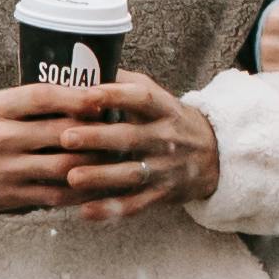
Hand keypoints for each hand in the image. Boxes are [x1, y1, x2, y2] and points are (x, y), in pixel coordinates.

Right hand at [0, 71, 222, 223]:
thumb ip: (31, 103)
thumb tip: (86, 94)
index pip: (44, 97)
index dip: (78, 97)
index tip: (105, 97)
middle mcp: (1, 137)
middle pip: (61, 133)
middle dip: (97, 133)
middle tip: (125, 129)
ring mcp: (6, 169)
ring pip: (64, 167)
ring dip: (95, 164)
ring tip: (120, 158)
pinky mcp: (10, 196)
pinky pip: (54, 195)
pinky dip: (80, 191)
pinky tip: (99, 185)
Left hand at [44, 66, 222, 222]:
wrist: (214, 155)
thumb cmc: (170, 120)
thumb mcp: (158, 97)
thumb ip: (125, 83)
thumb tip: (84, 66)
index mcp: (163, 109)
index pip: (141, 98)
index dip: (116, 95)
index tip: (88, 93)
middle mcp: (165, 138)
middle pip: (130, 137)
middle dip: (97, 138)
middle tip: (65, 137)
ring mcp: (164, 168)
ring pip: (130, 174)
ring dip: (100, 176)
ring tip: (71, 177)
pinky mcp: (162, 194)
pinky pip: (135, 204)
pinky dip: (110, 210)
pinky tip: (85, 211)